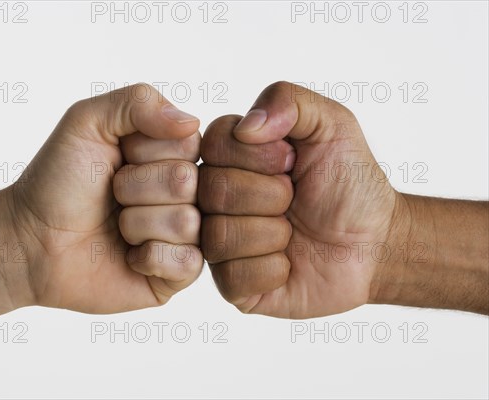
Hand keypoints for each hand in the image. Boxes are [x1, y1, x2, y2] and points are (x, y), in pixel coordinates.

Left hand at [0, 83, 203, 312]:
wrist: (31, 240)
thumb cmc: (58, 180)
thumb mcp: (87, 122)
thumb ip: (138, 102)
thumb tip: (191, 122)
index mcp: (171, 154)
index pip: (189, 143)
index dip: (144, 154)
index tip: (115, 162)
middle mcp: (185, 193)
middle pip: (188, 182)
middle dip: (134, 189)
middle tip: (111, 197)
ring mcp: (184, 235)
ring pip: (187, 222)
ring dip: (136, 224)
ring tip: (115, 227)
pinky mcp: (177, 274)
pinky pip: (188, 262)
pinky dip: (150, 258)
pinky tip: (129, 257)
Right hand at [198, 81, 403, 317]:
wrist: (376, 243)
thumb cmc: (350, 184)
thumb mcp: (332, 125)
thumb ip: (288, 101)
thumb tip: (246, 127)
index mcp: (230, 157)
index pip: (212, 144)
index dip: (258, 156)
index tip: (292, 162)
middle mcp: (215, 198)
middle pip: (212, 191)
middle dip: (270, 195)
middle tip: (295, 199)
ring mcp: (220, 242)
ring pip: (218, 236)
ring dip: (272, 234)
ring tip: (292, 232)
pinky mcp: (231, 284)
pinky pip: (231, 277)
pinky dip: (273, 269)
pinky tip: (289, 263)